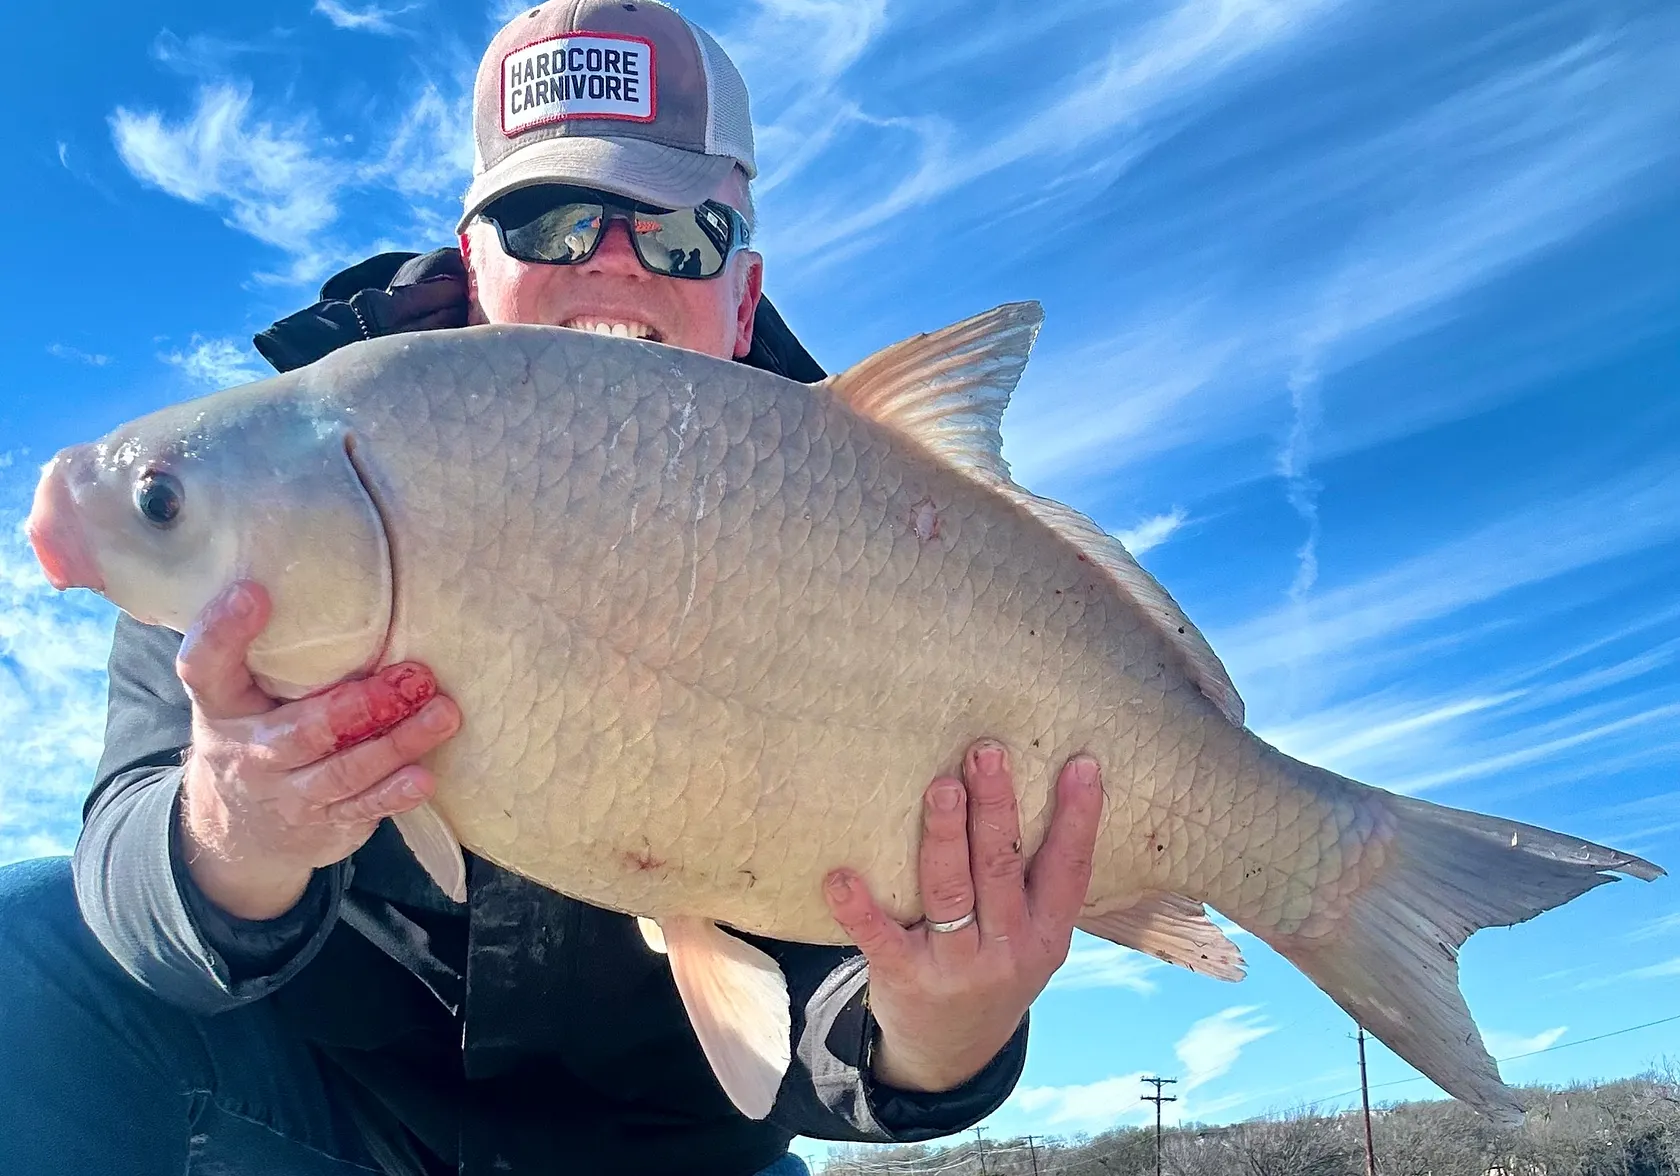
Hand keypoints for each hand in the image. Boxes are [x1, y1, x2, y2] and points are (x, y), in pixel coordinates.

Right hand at [176, 581, 461, 920]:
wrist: (238, 832)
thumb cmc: (258, 731)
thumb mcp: (243, 693)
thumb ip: (273, 649)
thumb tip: (334, 569)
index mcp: (222, 706)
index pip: (205, 667)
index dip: (223, 631)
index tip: (254, 592)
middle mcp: (248, 752)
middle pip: (302, 731)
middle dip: (361, 705)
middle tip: (413, 677)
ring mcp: (286, 794)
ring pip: (343, 771)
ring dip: (397, 743)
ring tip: (442, 713)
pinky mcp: (322, 823)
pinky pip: (360, 808)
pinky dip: (393, 794)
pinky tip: (424, 777)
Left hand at [824, 741, 1103, 1091]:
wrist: (951, 1054)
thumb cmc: (994, 968)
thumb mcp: (1034, 939)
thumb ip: (1034, 882)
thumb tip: (1026, 785)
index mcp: (1047, 934)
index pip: (1069, 869)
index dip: (1079, 818)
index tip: (1081, 765)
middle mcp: (1007, 949)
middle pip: (1002, 869)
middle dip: (996, 808)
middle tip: (986, 753)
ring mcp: (955, 966)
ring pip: (951, 893)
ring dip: (946, 837)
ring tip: (942, 788)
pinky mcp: (904, 977)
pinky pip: (880, 938)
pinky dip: (860, 909)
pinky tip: (841, 877)